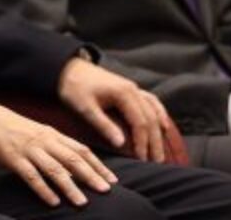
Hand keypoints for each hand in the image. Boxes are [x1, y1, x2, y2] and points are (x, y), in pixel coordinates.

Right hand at [0, 93, 116, 206]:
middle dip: (91, 175)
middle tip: (106, 190)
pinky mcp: (12, 158)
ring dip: (70, 187)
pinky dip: (43, 189)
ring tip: (82, 202)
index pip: (80, 149)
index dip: (98, 165)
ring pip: (54, 169)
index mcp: (50, 133)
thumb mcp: (34, 132)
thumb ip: (52, 145)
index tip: (112, 179)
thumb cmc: (8, 127)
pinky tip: (52, 201)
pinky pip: (30, 175)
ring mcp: (27, 149)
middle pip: (72, 159)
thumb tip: (72, 165)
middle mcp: (42, 140)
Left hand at [57, 56, 172, 161]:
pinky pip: (151, 101)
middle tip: (157, 163)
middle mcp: (132, 89)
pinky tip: (164, 125)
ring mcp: (133, 87)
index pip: (140, 122)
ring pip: (153, 111)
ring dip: (159, 132)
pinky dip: (159, 114)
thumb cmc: (73, 87)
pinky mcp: (129, 88)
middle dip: (155, 142)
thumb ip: (103, 125)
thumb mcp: (84, 107)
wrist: (66, 68)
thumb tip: (121, 144)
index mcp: (123, 93)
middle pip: (151, 119)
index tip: (142, 160)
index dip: (143, 142)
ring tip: (160, 152)